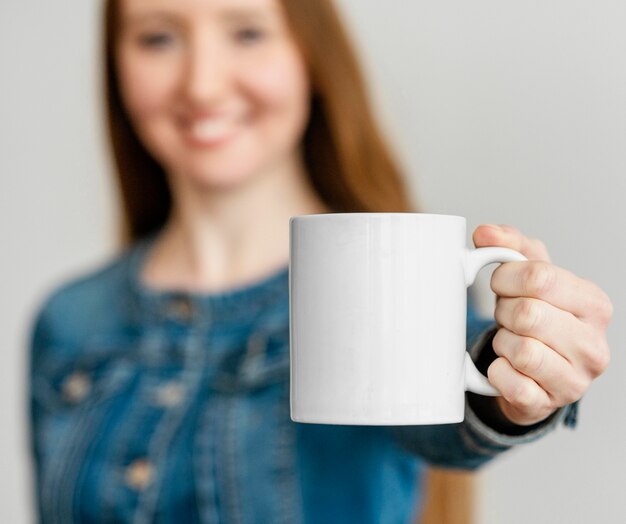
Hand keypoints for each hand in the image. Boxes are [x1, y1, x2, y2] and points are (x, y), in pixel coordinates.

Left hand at [472, 224, 612, 425]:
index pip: (539, 276)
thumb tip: (484, 233)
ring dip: (502, 342)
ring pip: (520, 350)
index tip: (500, 284)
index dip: (505, 277)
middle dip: (503, 311)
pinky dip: (497, 372)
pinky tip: (505, 366)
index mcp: (593, 303)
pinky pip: (510, 383)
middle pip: (526, 313)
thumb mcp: (530, 275)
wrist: (538, 372)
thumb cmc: (537, 316)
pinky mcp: (549, 405)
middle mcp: (594, 344)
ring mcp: (575, 380)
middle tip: (506, 316)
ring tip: (510, 340)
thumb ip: (509, 246)